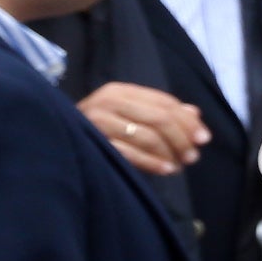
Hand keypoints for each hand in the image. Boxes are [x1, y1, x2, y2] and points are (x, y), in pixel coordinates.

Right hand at [77, 81, 208, 175]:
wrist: (57, 140)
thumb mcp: (131, 115)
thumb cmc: (100, 130)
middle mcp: (108, 101)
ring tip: (181, 164)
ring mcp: (97, 121)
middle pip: (159, 118)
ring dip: (170, 152)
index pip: (164, 103)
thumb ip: (161, 112)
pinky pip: (130, 153)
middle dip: (182, 138)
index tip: (204, 138)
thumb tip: (195, 114)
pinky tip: (167, 169)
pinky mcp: (93, 142)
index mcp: (120, 91)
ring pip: (147, 136)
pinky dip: (152, 162)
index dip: (187, 121)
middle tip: (194, 156)